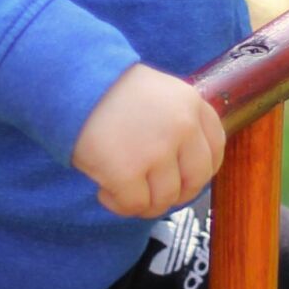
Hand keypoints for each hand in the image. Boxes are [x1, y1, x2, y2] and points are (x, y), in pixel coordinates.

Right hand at [71, 63, 226, 218]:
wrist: (72, 82)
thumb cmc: (109, 90)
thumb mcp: (160, 93)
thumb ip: (180, 122)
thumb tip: (184, 169)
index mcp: (193, 104)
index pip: (216, 150)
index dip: (200, 172)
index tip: (183, 179)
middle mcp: (182, 127)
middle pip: (195, 181)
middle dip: (175, 194)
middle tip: (151, 192)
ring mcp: (156, 151)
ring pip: (165, 199)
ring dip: (144, 202)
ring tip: (121, 189)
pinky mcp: (127, 171)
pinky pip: (134, 205)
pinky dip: (118, 205)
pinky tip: (105, 191)